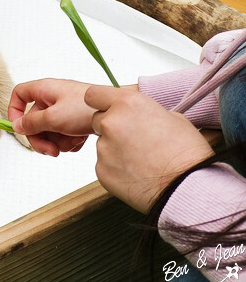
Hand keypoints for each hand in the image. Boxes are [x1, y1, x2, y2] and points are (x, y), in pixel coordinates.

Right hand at [8, 78, 105, 155]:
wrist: (116, 112)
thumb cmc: (87, 108)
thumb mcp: (54, 118)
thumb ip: (33, 123)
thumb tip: (17, 126)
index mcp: (44, 90)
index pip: (19, 94)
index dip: (14, 110)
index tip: (18, 126)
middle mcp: (52, 98)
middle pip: (34, 120)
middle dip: (41, 138)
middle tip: (50, 151)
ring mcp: (63, 109)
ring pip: (48, 130)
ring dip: (57, 141)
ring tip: (70, 142)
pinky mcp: (74, 120)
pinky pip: (62, 134)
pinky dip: (69, 141)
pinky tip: (79, 140)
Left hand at [85, 85, 213, 212]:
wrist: (188, 187)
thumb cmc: (187, 151)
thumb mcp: (173, 117)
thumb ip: (145, 111)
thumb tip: (137, 116)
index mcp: (127, 103)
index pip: (94, 94)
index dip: (100, 101)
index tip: (107, 108)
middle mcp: (110, 122)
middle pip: (97, 119)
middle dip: (111, 127)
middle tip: (133, 139)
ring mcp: (103, 148)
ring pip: (102, 143)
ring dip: (115, 149)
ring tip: (141, 161)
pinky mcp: (101, 170)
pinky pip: (104, 164)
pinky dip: (116, 168)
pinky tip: (137, 174)